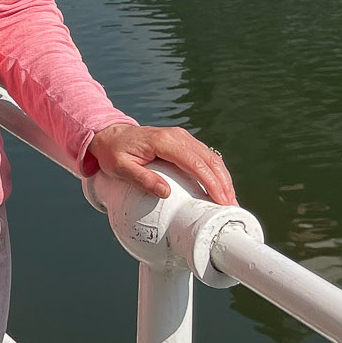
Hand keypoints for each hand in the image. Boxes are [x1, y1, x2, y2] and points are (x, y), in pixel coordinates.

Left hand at [86, 123, 236, 205]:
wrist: (110, 134)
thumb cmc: (114, 152)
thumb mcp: (121, 167)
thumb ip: (142, 179)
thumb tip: (165, 193)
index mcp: (164, 142)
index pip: (196, 163)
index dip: (212, 183)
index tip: (221, 201)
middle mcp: (177, 136)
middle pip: (209, 160)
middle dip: (224, 184)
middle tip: (231, 208)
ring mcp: (182, 137)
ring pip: (211, 157)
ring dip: (223, 179)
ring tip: (230, 201)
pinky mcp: (183, 141)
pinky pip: (204, 156)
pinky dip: (215, 172)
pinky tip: (219, 188)